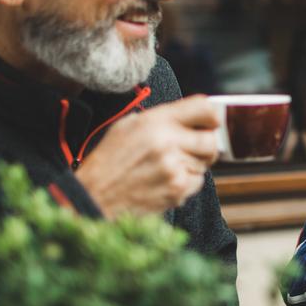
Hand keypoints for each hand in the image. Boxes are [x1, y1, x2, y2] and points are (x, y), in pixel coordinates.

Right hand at [75, 95, 218, 217]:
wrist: (94, 197)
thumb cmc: (110, 160)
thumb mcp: (129, 125)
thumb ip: (163, 117)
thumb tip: (196, 116)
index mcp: (155, 121)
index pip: (204, 108)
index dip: (212, 116)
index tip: (210, 122)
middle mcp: (167, 142)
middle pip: (211, 140)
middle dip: (205, 144)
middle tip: (190, 148)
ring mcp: (174, 168)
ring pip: (205, 163)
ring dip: (193, 164)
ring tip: (168, 166)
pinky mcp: (177, 190)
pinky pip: (198, 181)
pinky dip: (187, 181)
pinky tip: (165, 180)